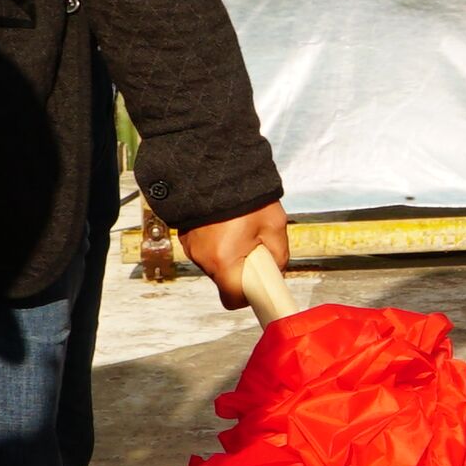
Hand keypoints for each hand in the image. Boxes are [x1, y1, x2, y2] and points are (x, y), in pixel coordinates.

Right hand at [177, 200, 291, 309]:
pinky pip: (205, 248)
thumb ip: (279, 255)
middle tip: (255, 246)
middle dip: (241, 269)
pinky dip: (217, 242)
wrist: (214, 166)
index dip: (249, 296)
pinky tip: (226, 223)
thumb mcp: (274, 226)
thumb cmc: (246, 196)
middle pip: (225, 280)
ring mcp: (191, 246)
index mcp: (224, 261)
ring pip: (215, 263)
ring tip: (239, 228)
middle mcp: (203, 258)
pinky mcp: (185, 235)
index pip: (234, 299)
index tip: (259, 285)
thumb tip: (275, 269)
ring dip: (228, 254)